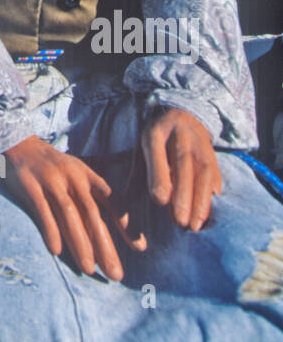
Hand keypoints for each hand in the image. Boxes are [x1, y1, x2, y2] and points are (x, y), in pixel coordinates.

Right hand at [3, 136, 146, 279]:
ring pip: (69, 214)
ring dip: (80, 243)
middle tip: (115, 273)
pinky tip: (57, 251)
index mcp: (87, 175)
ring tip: (88, 268)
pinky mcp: (30, 186)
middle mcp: (72, 177)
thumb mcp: (76, 174)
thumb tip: (107, 234)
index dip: (127, 223)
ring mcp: (51, 180)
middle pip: (92, 213)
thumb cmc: (52, 168)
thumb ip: (91, 198)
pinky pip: (43, 211)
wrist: (18, 143)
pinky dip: (50, 230)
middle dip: (105, 245)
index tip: (139, 247)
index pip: (113, 200)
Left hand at [141, 106, 221, 230]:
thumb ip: (137, 174)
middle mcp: (181, 136)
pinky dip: (211, 199)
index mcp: (157, 132)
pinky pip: (215, 179)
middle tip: (180, 222)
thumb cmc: (159, 138)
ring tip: (194, 225)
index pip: (158, 152)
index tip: (160, 201)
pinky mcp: (214, 158)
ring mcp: (201, 146)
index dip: (160, 176)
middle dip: (183, 195)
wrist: (186, 116)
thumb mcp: (143, 147)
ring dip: (200, 201)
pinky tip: (205, 217)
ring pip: (203, 174)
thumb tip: (126, 202)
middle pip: (184, 165)